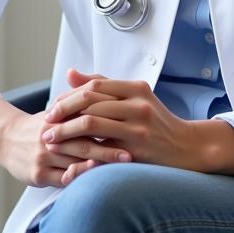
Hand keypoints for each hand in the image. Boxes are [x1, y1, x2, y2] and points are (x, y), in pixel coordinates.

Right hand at [0, 103, 131, 187]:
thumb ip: (79, 99)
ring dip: (97, 168)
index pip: (84, 117)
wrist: (6, 139)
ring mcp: (43, 155)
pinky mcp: (39, 174)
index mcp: (58, 117)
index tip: (127, 128)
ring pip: (74, 163)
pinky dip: (79, 181)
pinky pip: (63, 180)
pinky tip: (94, 185)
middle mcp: (50, 135)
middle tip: (129, 155)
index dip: (106, 122)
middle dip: (107, 150)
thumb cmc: (41, 125)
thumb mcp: (57, 108)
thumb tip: (108, 89)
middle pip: (83, 142)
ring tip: (117, 173)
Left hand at [42, 68, 193, 181]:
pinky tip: (68, 158)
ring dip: (66, 132)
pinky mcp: (137, 152)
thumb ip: (103, 84)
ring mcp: (138, 129)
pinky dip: (81, 154)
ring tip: (50, 140)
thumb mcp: (135, 96)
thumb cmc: (156, 120)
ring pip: (92, 124)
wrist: (187, 147)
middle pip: (89, 103)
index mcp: (136, 88)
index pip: (93, 86)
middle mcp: (138, 105)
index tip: (52, 107)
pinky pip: (101, 151)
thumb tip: (69, 74)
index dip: (69, 96)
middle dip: (62, 113)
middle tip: (46, 124)